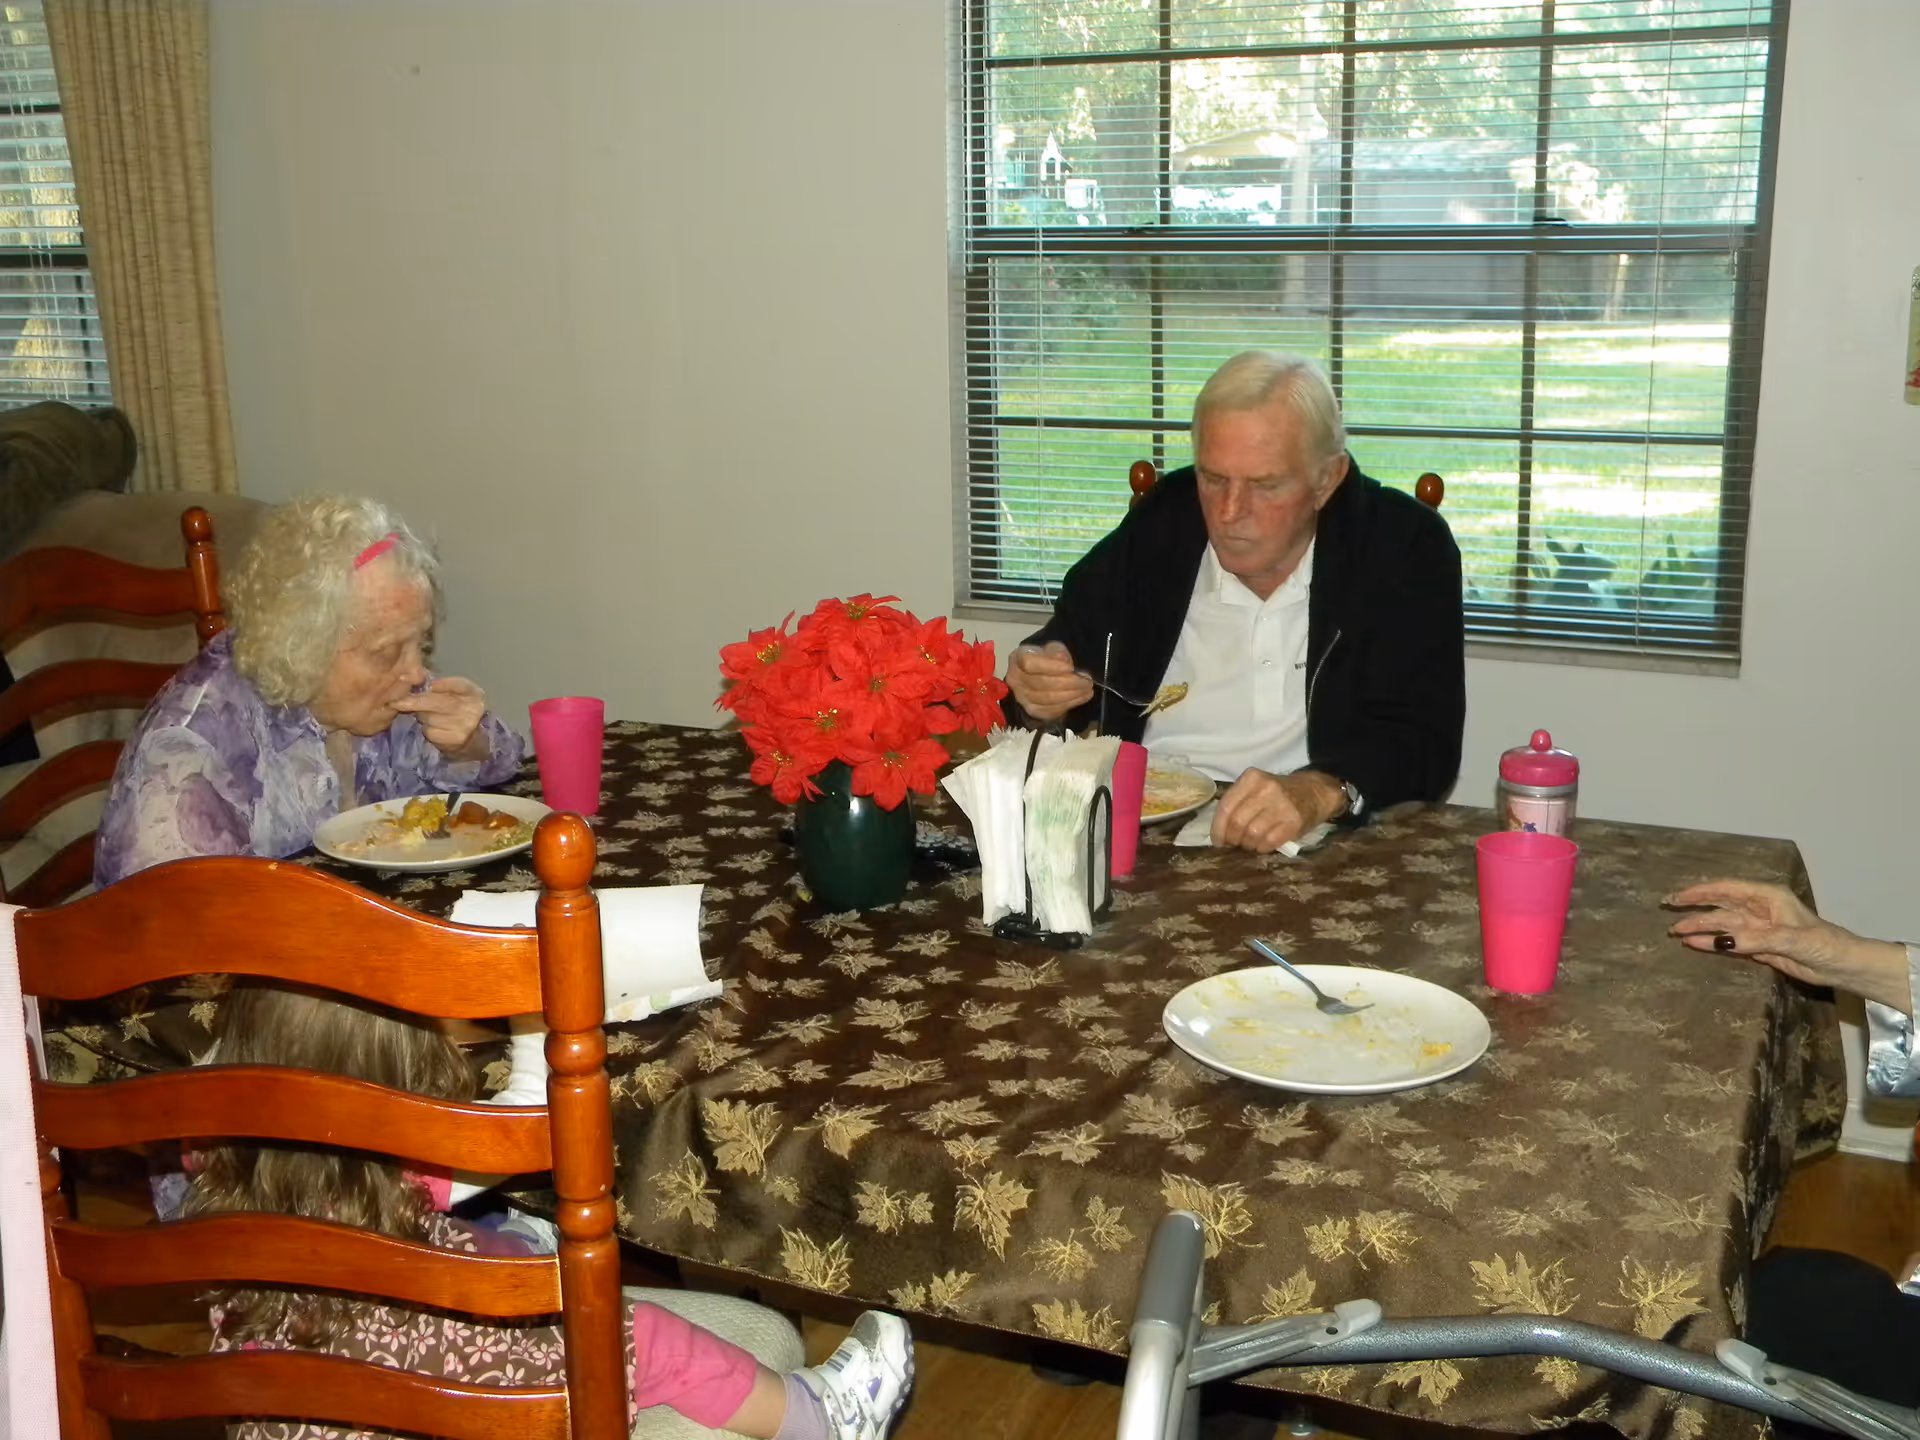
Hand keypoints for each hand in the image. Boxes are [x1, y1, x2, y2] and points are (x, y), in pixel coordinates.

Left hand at [392, 675, 489, 760]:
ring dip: (422, 716)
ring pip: (431, 718)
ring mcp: (466, 725)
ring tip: (426, 716)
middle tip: (397, 702)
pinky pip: (431, 731)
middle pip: (440, 702)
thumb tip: (406, 678)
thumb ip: (435, 686)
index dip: (444, 684)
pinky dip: (427, 729)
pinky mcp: (456, 739)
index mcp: (474, 693)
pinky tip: (432, 728)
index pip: (460, 685)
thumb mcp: (450, 694)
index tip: (427, 684)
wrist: (468, 737)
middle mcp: (474, 708)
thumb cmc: (453, 709)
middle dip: (416, 701)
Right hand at [1006, 642, 1093, 722]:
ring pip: (1047, 699)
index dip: (1051, 666)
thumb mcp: (1052, 648)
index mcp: (1018, 658)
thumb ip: (1057, 652)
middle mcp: (1015, 679)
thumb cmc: (1047, 658)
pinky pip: (1051, 711)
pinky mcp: (1032, 710)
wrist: (1041, 674)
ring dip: (1072, 695)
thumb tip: (1063, 659)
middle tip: (1087, 681)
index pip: (1030, 663)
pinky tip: (1080, 698)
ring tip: (1087, 689)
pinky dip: (1068, 705)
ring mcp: (1022, 697)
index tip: (1070, 667)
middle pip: (1041, 683)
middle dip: (1069, 683)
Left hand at [1211, 769, 1341, 853]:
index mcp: (1251, 778)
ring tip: (1250, 843)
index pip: (1226, 807)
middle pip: (1236, 822)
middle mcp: (1265, 789)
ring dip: (1247, 844)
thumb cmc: (1279, 793)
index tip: (1217, 840)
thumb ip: (1238, 802)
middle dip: (1232, 839)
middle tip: (1234, 843)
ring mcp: (1281, 805)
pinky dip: (1262, 848)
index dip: (1218, 828)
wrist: (1314, 792)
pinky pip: (1268, 842)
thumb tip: (1219, 830)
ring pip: (1251, 834)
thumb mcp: (1257, 787)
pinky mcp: (1294, 822)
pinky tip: (1263, 844)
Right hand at [1666, 878, 1911, 1011]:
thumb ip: (1754, 940)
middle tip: (1668, 910)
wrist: (1843, 966)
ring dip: (1700, 928)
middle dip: (1694, 908)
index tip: (1677, 897)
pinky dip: (1712, 943)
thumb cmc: (1824, 944)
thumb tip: (1721, 941)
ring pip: (1722, 924)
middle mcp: (1759, 909)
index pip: (1727, 890)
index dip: (1700, 892)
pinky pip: (1730, 942)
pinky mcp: (1759, 946)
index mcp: (1768, 897)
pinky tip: (1694, 945)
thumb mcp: (1790, 940)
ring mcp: (1758, 928)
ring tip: (1676, 932)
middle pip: (1720, 905)